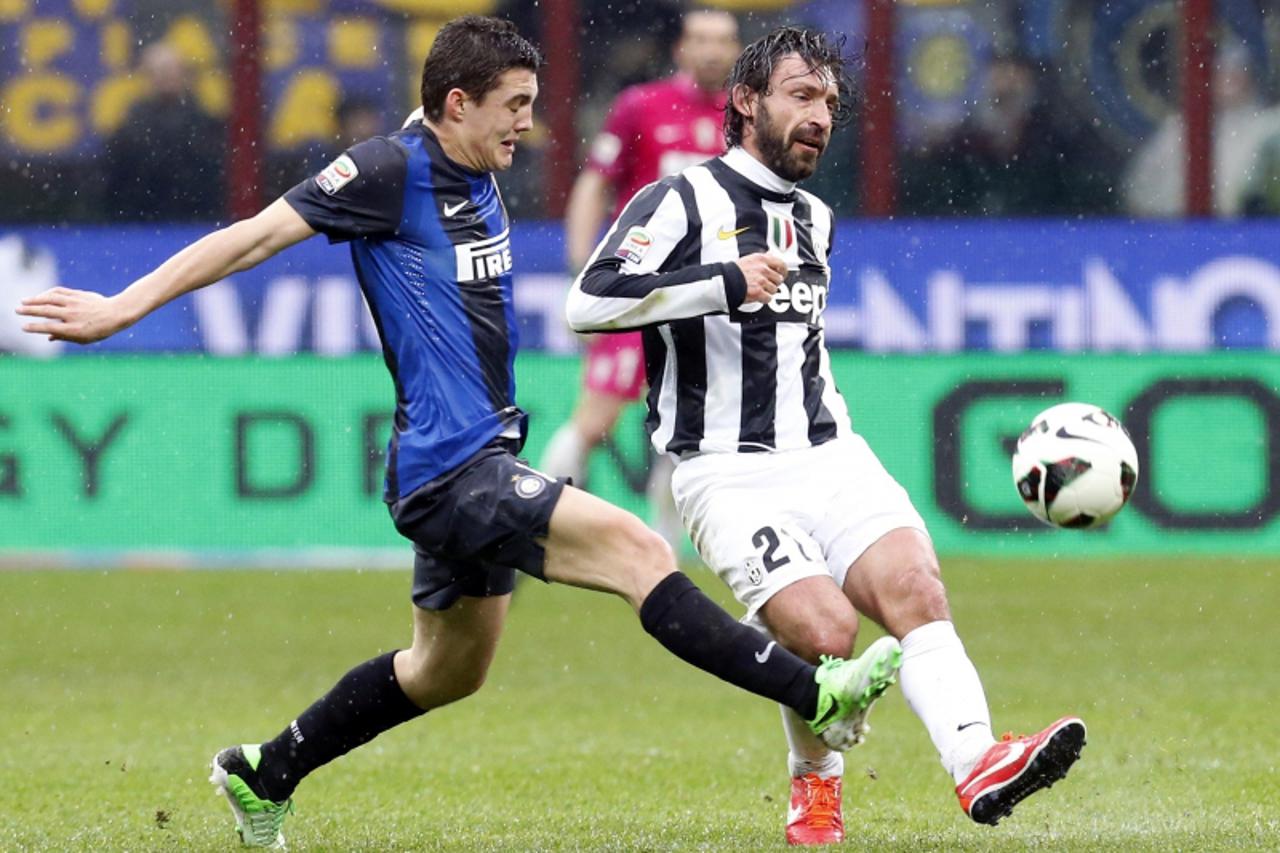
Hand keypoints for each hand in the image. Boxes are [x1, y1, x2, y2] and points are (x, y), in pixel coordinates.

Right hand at [15, 288, 133, 343]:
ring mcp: (75, 304)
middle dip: (30, 311)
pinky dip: (47, 293)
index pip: (50, 327)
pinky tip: (40, 296)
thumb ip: (65, 337)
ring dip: (35, 300)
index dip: (36, 327)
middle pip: (47, 311)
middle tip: (17, 310)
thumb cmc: (99, 329)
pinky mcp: (77, 295)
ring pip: (51, 299)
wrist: (116, 313)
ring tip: (23, 301)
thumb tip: (48, 337)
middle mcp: (73, 315)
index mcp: (74, 329)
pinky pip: (59, 292)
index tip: (24, 327)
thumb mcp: (84, 339)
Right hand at [734, 253, 787, 304]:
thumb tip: (770, 254)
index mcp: (761, 259)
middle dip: (773, 283)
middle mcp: (763, 269)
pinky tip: (756, 296)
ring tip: (757, 290)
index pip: (781, 264)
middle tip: (765, 285)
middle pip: (778, 279)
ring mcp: (761, 281)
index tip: (782, 275)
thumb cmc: (733, 272)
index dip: (783, 271)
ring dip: (767, 291)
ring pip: (774, 289)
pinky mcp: (759, 292)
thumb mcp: (748, 259)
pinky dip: (763, 299)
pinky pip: (768, 298)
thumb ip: (762, 259)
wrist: (724, 282)